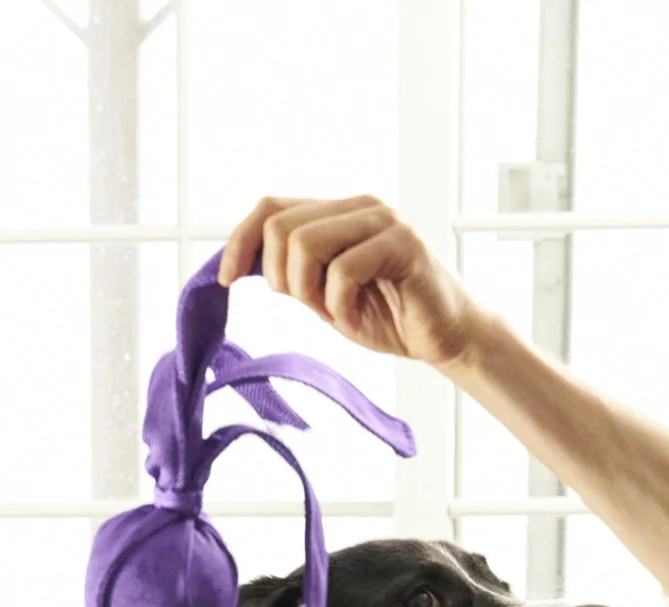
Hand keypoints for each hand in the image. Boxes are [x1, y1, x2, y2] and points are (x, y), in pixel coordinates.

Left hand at [219, 196, 485, 367]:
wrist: (442, 337)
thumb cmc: (385, 315)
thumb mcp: (322, 295)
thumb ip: (290, 274)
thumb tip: (238, 263)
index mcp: (335, 213)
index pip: (270, 207)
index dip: (239, 241)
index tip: (225, 280)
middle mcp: (358, 207)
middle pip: (281, 226)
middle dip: (281, 278)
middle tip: (308, 306)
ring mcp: (382, 221)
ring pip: (306, 243)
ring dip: (310, 292)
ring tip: (335, 313)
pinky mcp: (403, 245)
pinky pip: (343, 270)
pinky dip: (340, 307)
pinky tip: (356, 321)